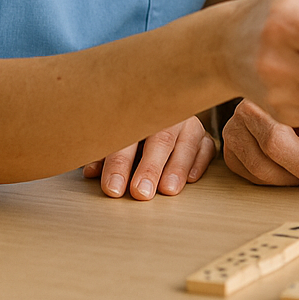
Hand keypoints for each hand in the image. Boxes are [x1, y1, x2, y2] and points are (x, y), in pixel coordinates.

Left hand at [83, 115, 215, 199]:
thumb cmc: (132, 128)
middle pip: (160, 138)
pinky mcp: (203, 137)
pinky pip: (206, 147)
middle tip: (141, 192)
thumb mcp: (116, 136)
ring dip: (177, 167)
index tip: (113, 188)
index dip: (119, 163)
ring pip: (186, 142)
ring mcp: (188, 124)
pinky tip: (191, 179)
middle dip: (150, 167)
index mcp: (139, 112)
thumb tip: (92, 172)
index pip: (128, 137)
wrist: (161, 107)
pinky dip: (199, 162)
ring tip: (167, 189)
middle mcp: (166, 115)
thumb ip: (105, 154)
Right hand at [221, 99, 298, 185]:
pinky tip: (291, 170)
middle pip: (277, 143)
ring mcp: (237, 123)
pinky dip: (276, 180)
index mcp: (289, 85)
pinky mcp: (229, 145)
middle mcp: (256, 101)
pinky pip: (250, 174)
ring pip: (263, 165)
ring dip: (294, 178)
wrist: (273, 91)